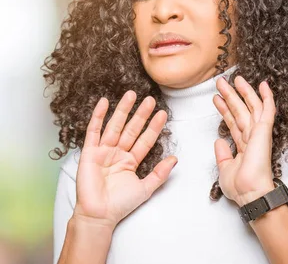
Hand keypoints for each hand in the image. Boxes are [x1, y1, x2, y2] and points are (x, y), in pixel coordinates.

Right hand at [72, 91, 177, 229]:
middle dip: (140, 114)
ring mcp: (104, 151)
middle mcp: (118, 153)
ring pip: (115, 126)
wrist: (99, 215)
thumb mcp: (146, 188)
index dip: (153, 127)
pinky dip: (98, 116)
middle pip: (131, 129)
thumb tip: (175, 159)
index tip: (162, 114)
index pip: (145, 140)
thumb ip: (160, 173)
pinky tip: (104, 102)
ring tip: (131, 94)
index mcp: (131, 161)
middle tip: (150, 99)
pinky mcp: (89, 153)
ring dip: (123, 110)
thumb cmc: (121, 205)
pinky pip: (94, 131)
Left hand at [213, 76, 275, 206]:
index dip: (225, 109)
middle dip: (230, 96)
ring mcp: (259, 133)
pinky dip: (266, 97)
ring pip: (250, 107)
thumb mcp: (224, 169)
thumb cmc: (240, 187)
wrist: (250, 193)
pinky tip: (263, 84)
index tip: (217, 98)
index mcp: (243, 145)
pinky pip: (267, 110)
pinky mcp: (264, 132)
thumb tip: (218, 142)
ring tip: (234, 78)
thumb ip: (222, 154)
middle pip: (240, 111)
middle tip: (221, 82)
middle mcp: (252, 137)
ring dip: (243, 92)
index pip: (233, 122)